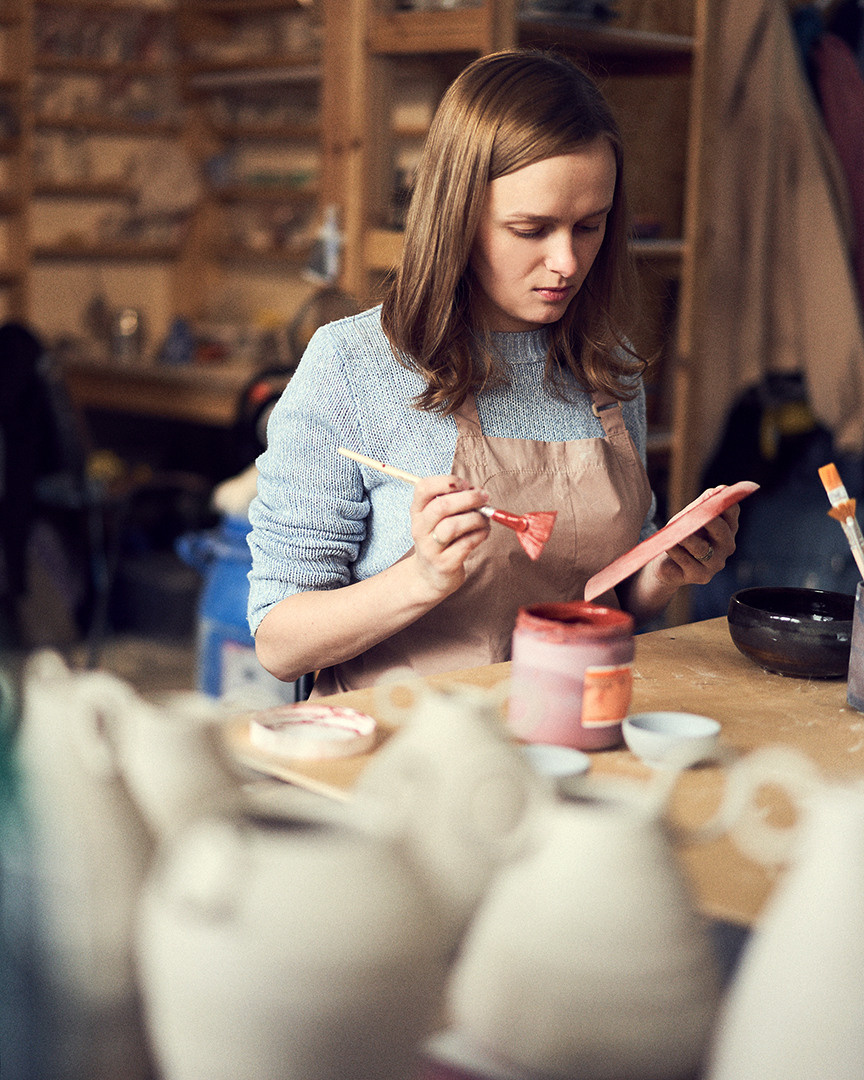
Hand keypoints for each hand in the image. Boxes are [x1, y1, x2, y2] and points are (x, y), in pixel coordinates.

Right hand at [410, 474, 490, 597]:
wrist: (429, 576)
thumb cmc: (440, 540)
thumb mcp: (438, 518)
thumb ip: (455, 502)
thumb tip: (479, 491)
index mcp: (417, 511)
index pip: (424, 487)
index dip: (448, 481)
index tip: (466, 485)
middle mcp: (420, 529)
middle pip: (442, 506)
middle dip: (469, 498)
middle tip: (484, 498)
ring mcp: (430, 548)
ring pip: (453, 526)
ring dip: (476, 519)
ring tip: (485, 520)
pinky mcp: (445, 564)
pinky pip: (466, 544)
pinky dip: (480, 535)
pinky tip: (483, 532)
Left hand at [651, 486, 741, 588]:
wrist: (667, 566)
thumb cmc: (680, 536)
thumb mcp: (689, 517)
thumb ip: (702, 504)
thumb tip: (719, 489)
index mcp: (727, 528)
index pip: (731, 511)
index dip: (723, 501)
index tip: (713, 493)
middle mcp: (726, 546)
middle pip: (720, 529)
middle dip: (708, 519)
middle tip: (696, 512)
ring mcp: (715, 563)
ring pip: (701, 547)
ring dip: (687, 538)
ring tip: (676, 533)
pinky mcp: (700, 576)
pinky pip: (685, 560)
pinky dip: (674, 551)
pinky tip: (667, 545)